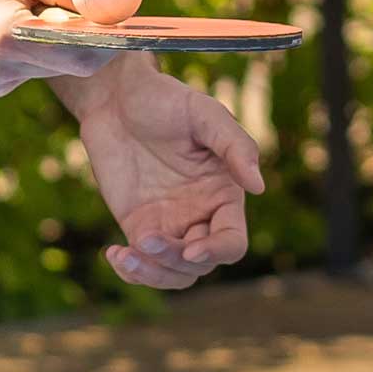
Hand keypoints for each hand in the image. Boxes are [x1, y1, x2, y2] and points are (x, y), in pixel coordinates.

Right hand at [0, 0, 113, 95]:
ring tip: (33, 6)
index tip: (130, 20)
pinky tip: (15, 22)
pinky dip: (41, 46)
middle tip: (93, 5)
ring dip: (63, 38)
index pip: (82, 52)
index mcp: (6, 36)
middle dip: (92, 37)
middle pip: (75, 63)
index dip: (112, 38)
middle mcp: (0, 68)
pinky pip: (37, 67)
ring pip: (58, 65)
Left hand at [75, 62, 265, 290]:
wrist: (116, 97)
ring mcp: (169, 223)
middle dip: (176, 261)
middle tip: (148, 239)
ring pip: (172, 273)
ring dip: (152, 274)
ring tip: (125, 254)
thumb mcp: (204, 114)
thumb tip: (258, 186)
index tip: (192, 249)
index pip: (232, 241)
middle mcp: (201, 214)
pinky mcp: (138, 225)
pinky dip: (130, 271)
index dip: (217, 251)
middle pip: (201, 264)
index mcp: (224, 193)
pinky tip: (114, 253)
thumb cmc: (165, 99)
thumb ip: (235, 146)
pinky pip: (142, 263)